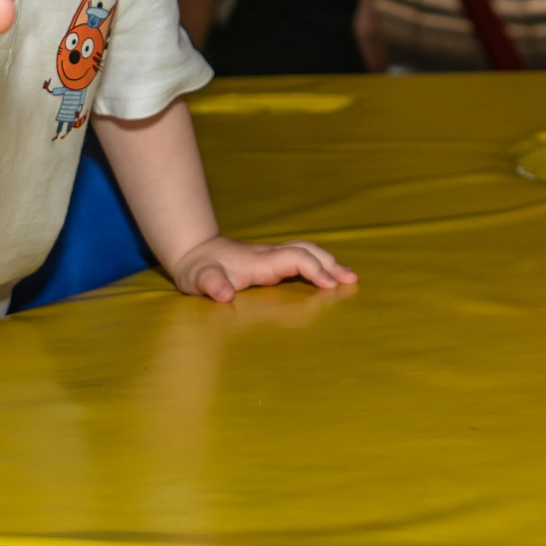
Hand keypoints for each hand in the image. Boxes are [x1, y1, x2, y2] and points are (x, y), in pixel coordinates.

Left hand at [169, 237, 356, 302]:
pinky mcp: (271, 262)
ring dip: (328, 262)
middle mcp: (269, 255)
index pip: (294, 258)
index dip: (313, 269)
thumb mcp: (198, 279)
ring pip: (306, 252)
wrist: (193, 253)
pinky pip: (300, 259)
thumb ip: (212, 285)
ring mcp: (271, 257)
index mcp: (259, 261)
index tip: (330, 285)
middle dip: (330, 264)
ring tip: (349, 278)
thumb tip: (225, 295)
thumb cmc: (198, 270)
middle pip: (306, 251)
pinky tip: (329, 276)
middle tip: (352, 280)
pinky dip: (318, 265)